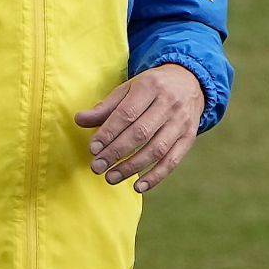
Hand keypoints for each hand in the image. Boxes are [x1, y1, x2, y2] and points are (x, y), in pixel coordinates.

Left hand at [74, 63, 204, 192]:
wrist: (189, 81)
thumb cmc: (151, 87)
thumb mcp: (129, 89)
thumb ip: (105, 107)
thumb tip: (79, 120)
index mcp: (150, 86)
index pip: (127, 113)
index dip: (109, 133)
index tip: (93, 149)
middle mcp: (169, 103)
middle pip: (141, 133)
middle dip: (116, 152)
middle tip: (97, 167)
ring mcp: (181, 121)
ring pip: (156, 149)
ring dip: (132, 167)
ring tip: (111, 178)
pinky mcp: (189, 137)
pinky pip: (173, 160)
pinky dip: (156, 176)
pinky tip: (138, 186)